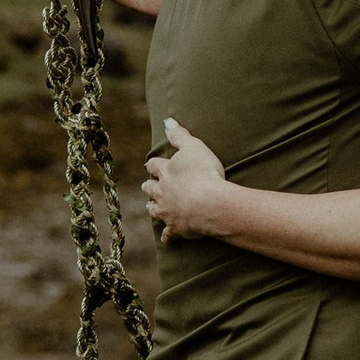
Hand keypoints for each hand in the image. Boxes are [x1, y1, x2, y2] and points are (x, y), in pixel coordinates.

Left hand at [142, 115, 231, 240]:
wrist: (210, 204)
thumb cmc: (204, 173)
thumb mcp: (193, 147)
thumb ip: (179, 134)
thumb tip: (167, 121)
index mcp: (165, 172)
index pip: (154, 166)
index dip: (154, 165)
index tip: (154, 165)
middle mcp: (161, 192)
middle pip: (150, 189)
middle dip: (149, 187)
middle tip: (149, 186)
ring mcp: (168, 212)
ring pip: (154, 210)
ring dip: (153, 207)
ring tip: (153, 206)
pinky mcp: (177, 228)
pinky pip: (169, 234)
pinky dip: (168, 236)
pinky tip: (167, 238)